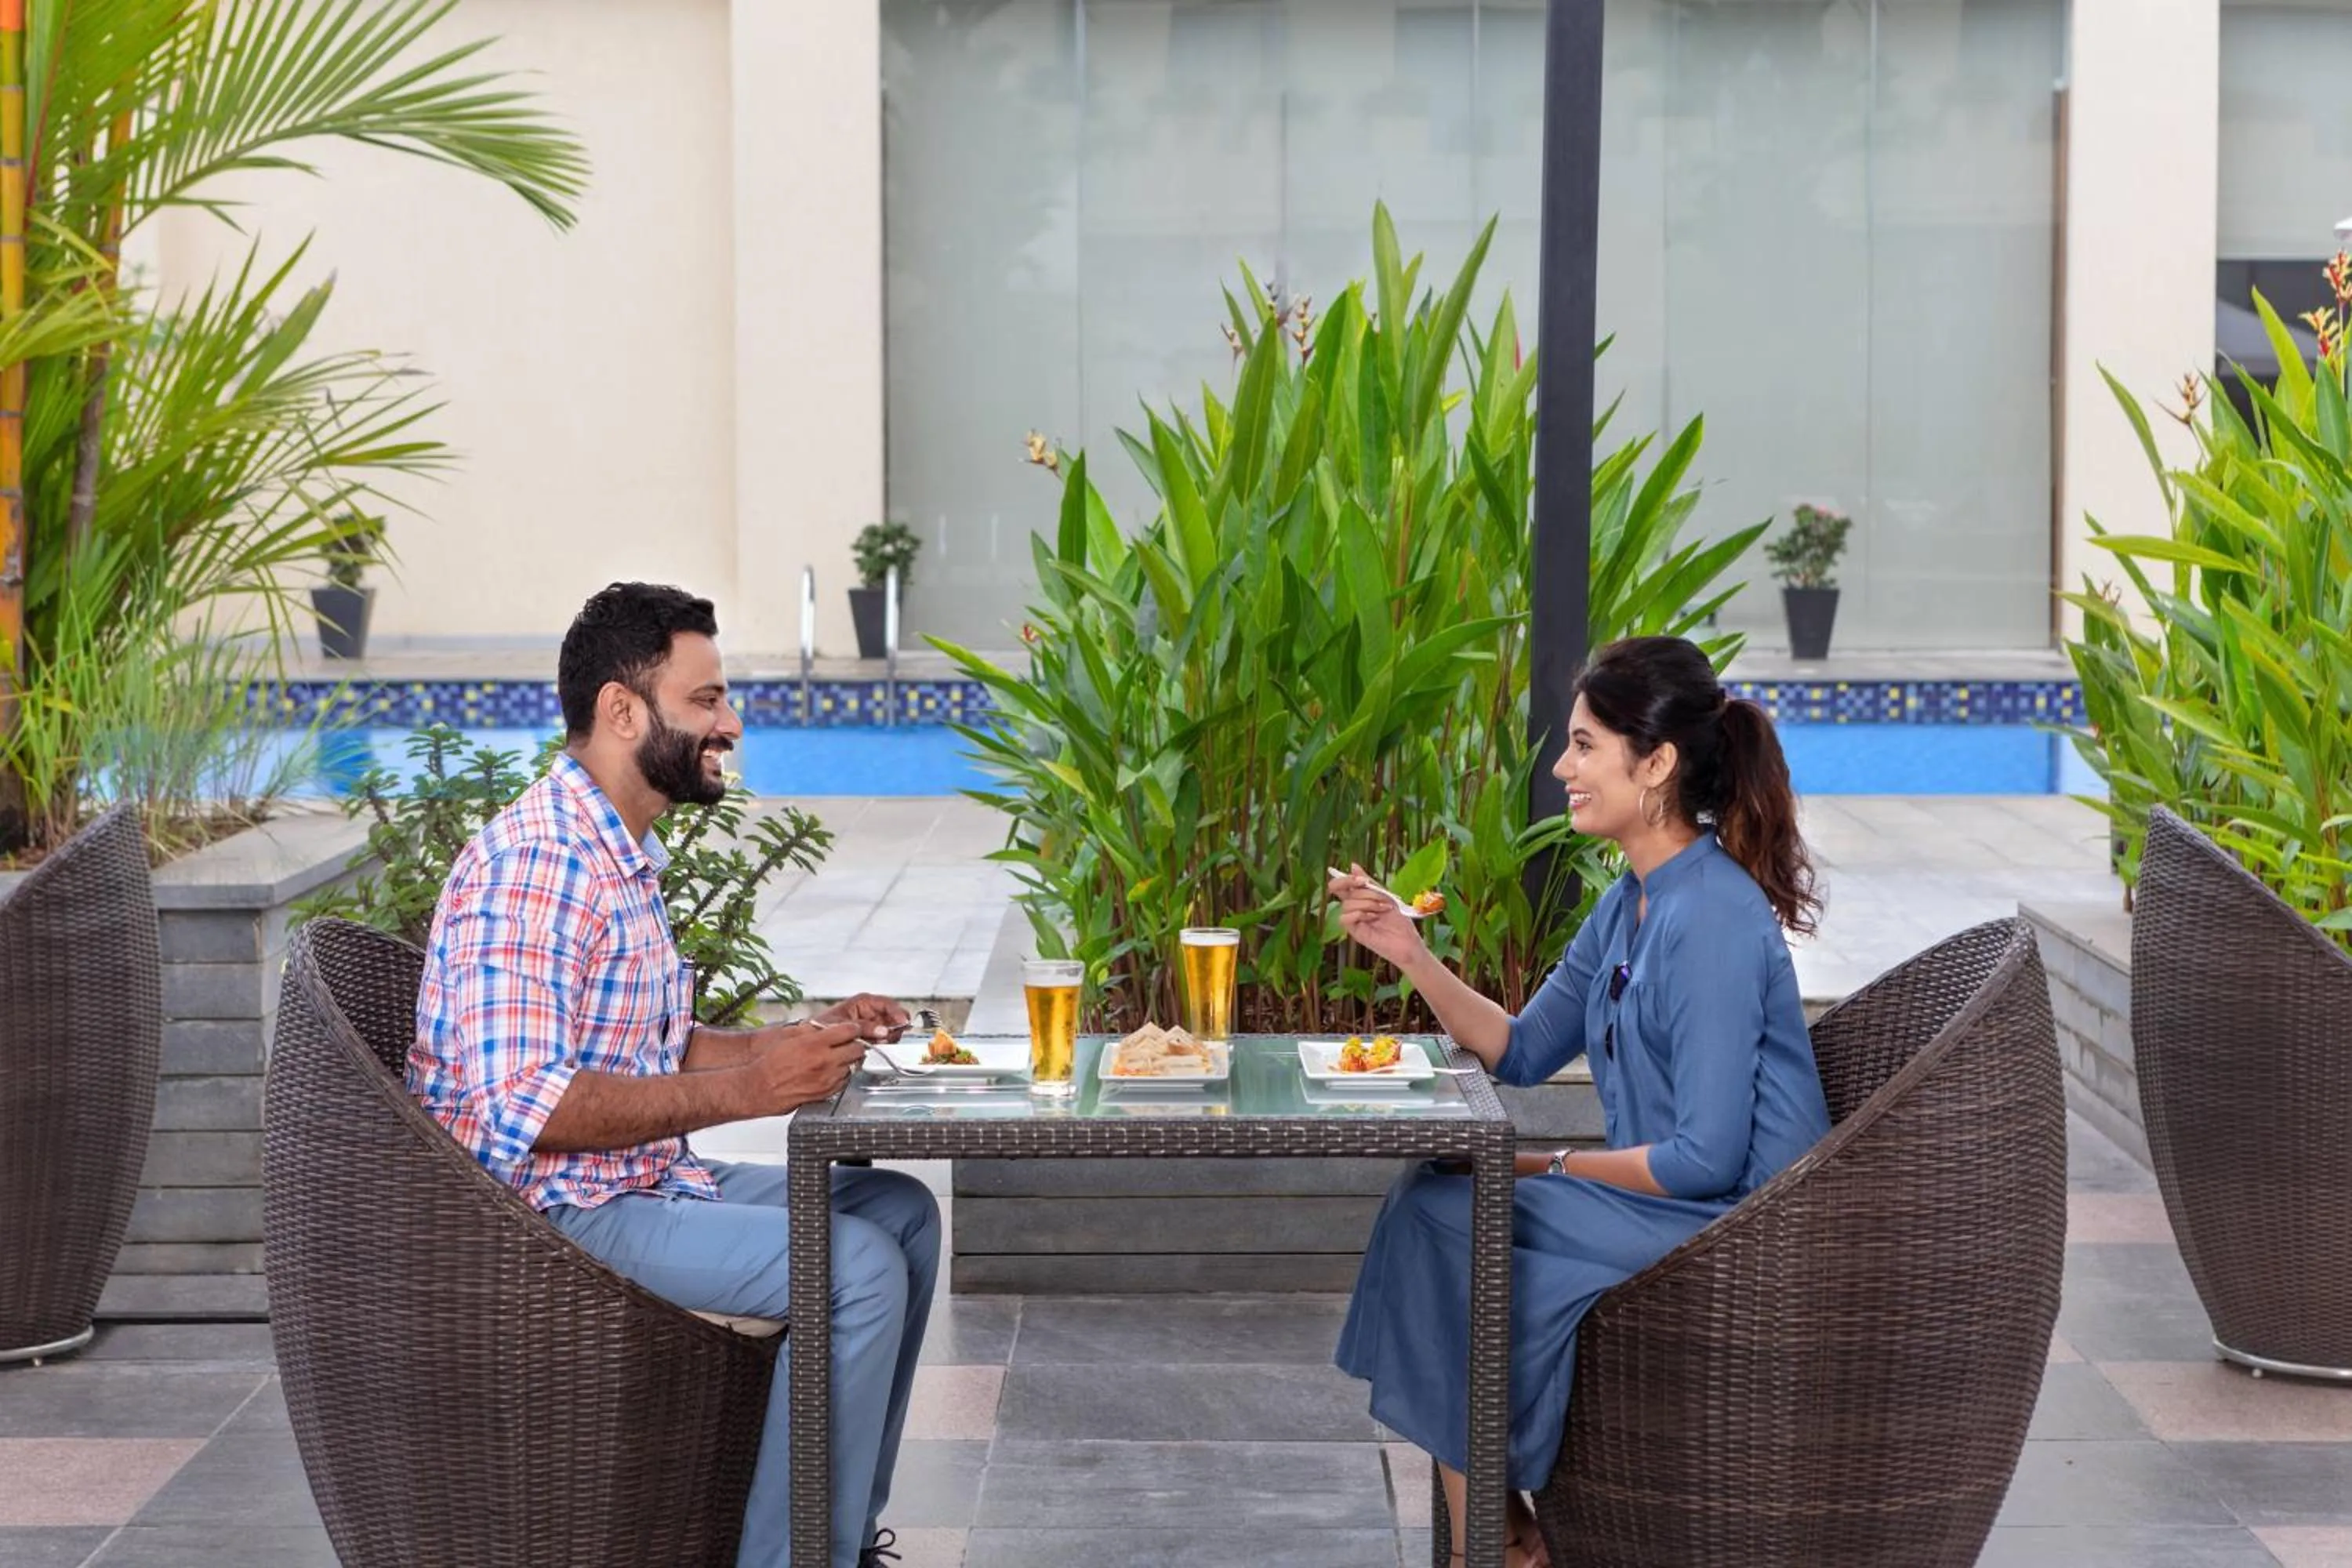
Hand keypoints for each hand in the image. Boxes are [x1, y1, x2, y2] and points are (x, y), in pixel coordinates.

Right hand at [738, 1019, 868, 1114]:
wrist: (760, 1087)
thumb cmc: (770, 1063)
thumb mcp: (790, 1036)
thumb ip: (812, 1029)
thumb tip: (827, 1026)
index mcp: (815, 1043)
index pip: (849, 1031)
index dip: (852, 1028)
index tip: (852, 1029)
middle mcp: (824, 1061)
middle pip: (857, 1049)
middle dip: (855, 1044)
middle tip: (848, 1043)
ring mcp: (827, 1078)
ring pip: (854, 1066)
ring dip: (849, 1060)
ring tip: (838, 1058)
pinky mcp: (827, 1092)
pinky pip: (845, 1081)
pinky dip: (843, 1075)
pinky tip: (832, 1071)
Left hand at [812, 992, 909, 1041]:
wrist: (813, 1042)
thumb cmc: (823, 1027)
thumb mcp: (842, 1024)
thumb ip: (864, 1027)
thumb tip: (883, 1031)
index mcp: (862, 1003)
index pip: (885, 1003)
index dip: (895, 1011)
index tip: (902, 1021)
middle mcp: (869, 1013)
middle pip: (890, 1016)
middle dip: (894, 1025)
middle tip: (894, 1034)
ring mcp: (871, 1025)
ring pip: (889, 1028)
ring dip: (890, 1034)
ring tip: (884, 1040)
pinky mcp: (870, 1038)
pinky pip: (883, 1038)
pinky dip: (885, 1041)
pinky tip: (880, 1044)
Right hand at [1329, 861, 1430, 972]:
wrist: (1408, 940)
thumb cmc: (1399, 920)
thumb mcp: (1385, 895)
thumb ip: (1369, 882)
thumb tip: (1353, 865)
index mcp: (1359, 898)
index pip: (1339, 885)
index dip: (1345, 879)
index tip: (1362, 880)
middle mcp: (1353, 908)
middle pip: (1340, 891)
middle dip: (1364, 892)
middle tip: (1381, 896)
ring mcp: (1353, 920)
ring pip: (1346, 904)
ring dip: (1368, 904)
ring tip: (1383, 909)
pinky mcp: (1354, 932)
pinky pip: (1345, 918)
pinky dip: (1360, 914)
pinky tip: (1373, 918)